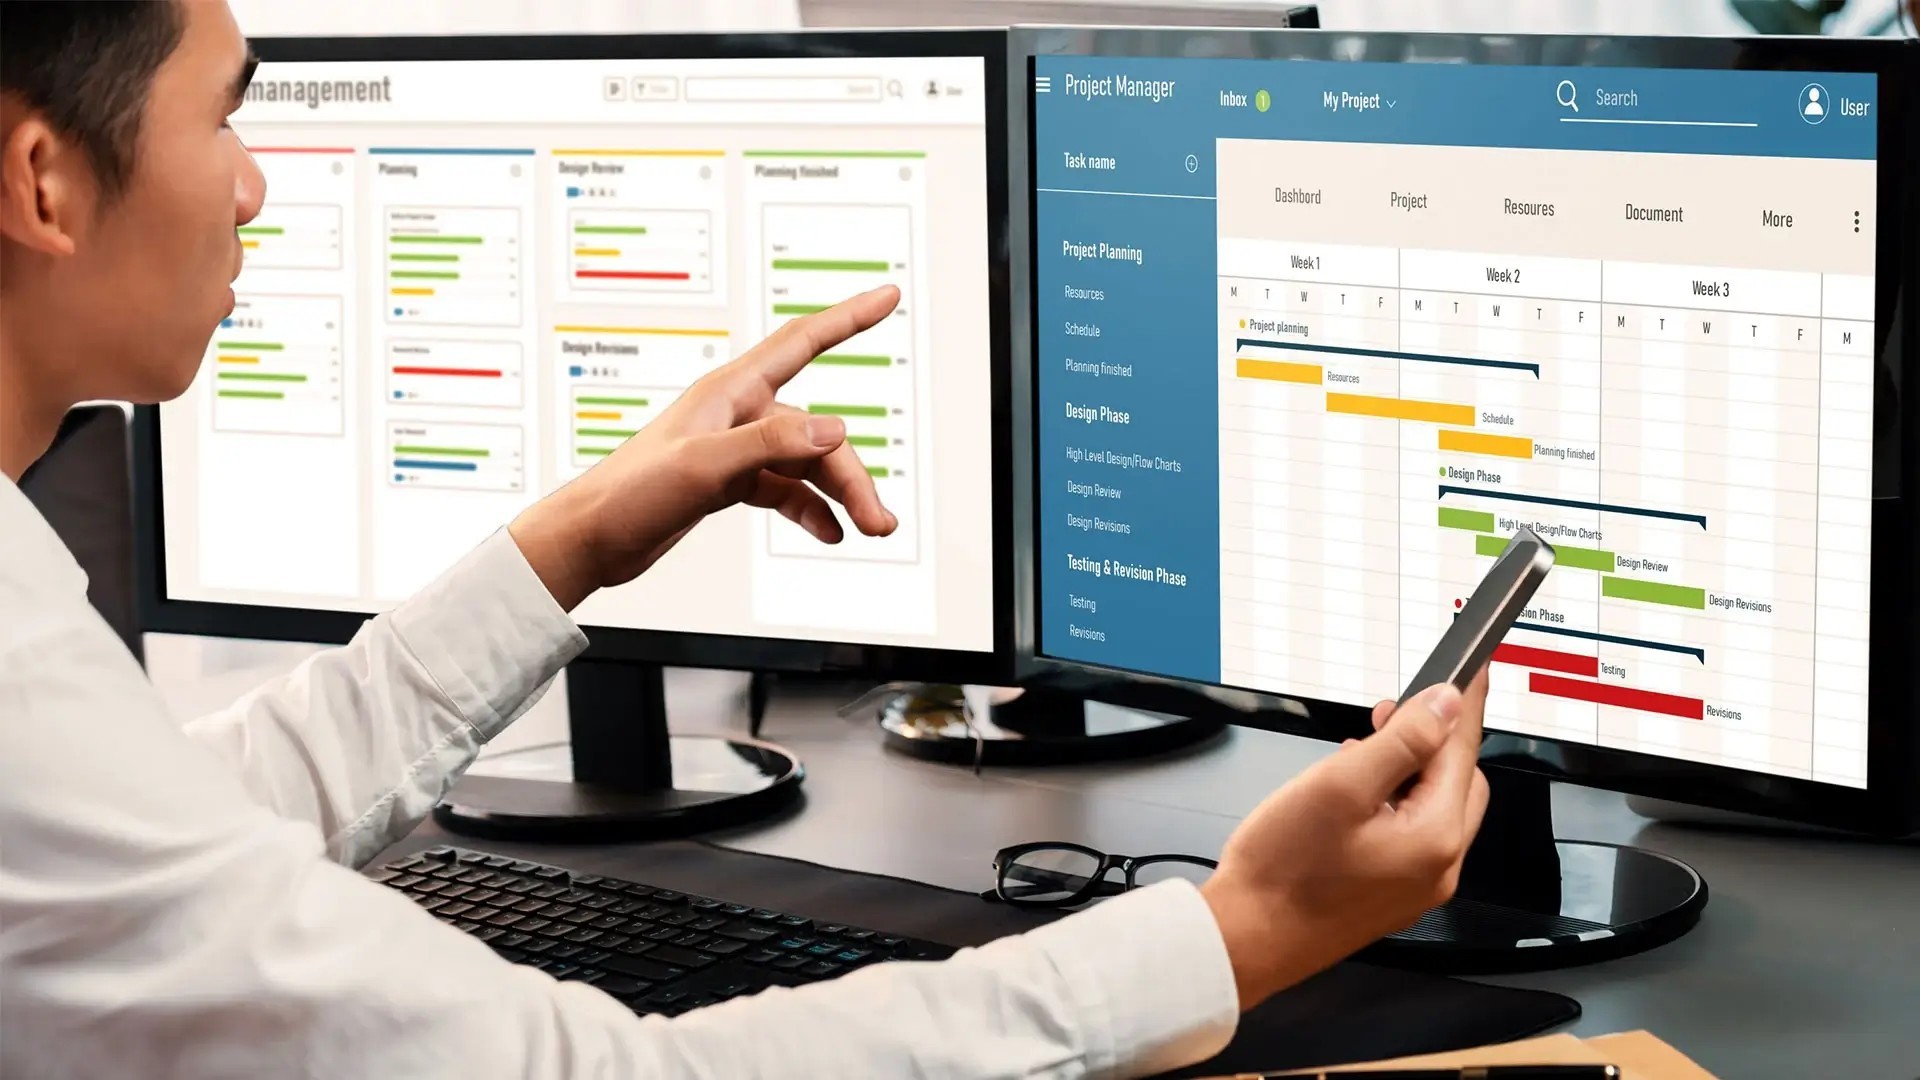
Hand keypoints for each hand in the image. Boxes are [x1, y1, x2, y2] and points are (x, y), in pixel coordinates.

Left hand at [509, 286, 901, 609]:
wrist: (592, 539)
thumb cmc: (629, 493)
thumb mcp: (703, 466)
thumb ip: (769, 443)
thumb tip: (832, 427)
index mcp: (730, 392)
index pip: (802, 341)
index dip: (848, 317)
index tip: (886, 296)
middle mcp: (738, 413)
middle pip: (817, 431)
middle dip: (852, 473)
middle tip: (877, 518)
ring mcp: (736, 448)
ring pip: (806, 463)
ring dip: (839, 495)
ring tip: (865, 527)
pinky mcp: (729, 481)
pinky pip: (785, 488)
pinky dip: (810, 509)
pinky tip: (828, 529)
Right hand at [1198, 667, 1490, 1009]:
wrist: (1248, 940)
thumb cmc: (1283, 874)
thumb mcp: (1340, 785)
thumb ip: (1402, 741)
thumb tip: (1445, 707)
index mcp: (1435, 837)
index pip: (1463, 750)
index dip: (1462, 702)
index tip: (1471, 668)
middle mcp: (1439, 867)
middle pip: (1457, 779)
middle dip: (1430, 741)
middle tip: (1388, 714)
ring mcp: (1416, 885)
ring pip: (1432, 806)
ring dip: (1407, 772)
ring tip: (1358, 756)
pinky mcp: (1391, 894)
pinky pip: (1410, 834)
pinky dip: (1392, 804)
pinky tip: (1352, 798)